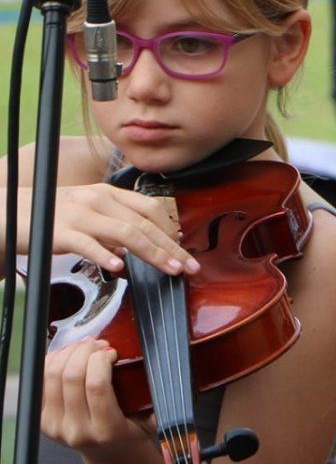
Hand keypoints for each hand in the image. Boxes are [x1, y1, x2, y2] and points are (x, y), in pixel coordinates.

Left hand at [41, 339, 152, 452]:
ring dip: (68, 353)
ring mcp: (54, 426)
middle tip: (97, 344)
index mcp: (107, 430)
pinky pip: (39, 382)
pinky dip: (51, 362)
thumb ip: (161, 401)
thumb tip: (167, 373)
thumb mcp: (153, 420)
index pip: (96, 386)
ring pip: (52, 376)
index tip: (111, 351)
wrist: (108, 451)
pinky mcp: (40, 419)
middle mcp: (77, 431)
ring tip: (84, 347)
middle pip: (71, 377)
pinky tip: (67, 356)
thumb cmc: (131, 430)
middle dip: (84, 351)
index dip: (101, 360)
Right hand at [52, 182, 198, 274]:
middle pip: (145, 224)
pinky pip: (87, 243)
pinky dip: (104, 255)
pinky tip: (118, 268)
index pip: (151, 208)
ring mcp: (79, 214)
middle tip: (189, 268)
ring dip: (152, 253)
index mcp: (108, 193)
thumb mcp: (89, 214)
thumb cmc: (52, 216)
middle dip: (171, 247)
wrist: (9, 211)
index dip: (171, 230)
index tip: (184, 251)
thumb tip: (138, 248)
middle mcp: (98, 199)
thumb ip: (114, 227)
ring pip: (125, 232)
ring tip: (169, 269)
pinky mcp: (59, 231)